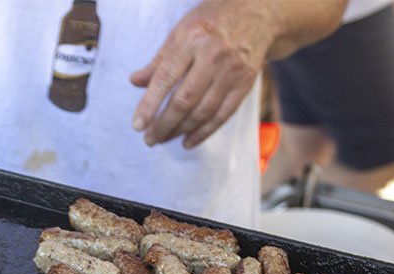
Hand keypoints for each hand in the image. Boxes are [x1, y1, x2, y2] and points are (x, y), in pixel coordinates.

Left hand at [130, 0, 277, 149]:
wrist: (258, 12)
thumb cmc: (212, 21)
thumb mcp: (181, 31)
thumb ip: (159, 60)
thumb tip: (135, 82)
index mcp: (192, 39)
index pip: (165, 78)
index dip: (149, 105)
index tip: (137, 125)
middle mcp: (213, 56)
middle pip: (184, 100)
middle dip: (164, 124)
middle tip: (149, 139)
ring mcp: (231, 71)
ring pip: (203, 112)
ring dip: (180, 130)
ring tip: (163, 139)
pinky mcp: (244, 83)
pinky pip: (222, 115)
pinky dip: (204, 132)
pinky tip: (188, 141)